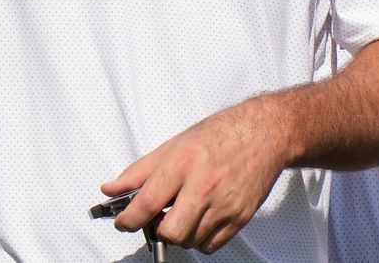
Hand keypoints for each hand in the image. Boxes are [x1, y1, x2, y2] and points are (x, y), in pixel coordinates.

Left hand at [101, 97, 290, 252]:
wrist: (267, 133)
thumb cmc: (222, 134)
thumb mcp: (176, 143)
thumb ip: (140, 170)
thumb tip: (111, 189)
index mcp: (184, 163)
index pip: (147, 203)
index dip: (128, 219)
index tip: (124, 221)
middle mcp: (205, 185)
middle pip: (170, 232)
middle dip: (157, 231)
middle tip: (157, 219)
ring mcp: (226, 203)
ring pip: (190, 241)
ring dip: (180, 233)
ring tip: (183, 213)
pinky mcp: (241, 216)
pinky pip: (211, 245)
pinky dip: (200, 238)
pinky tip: (201, 218)